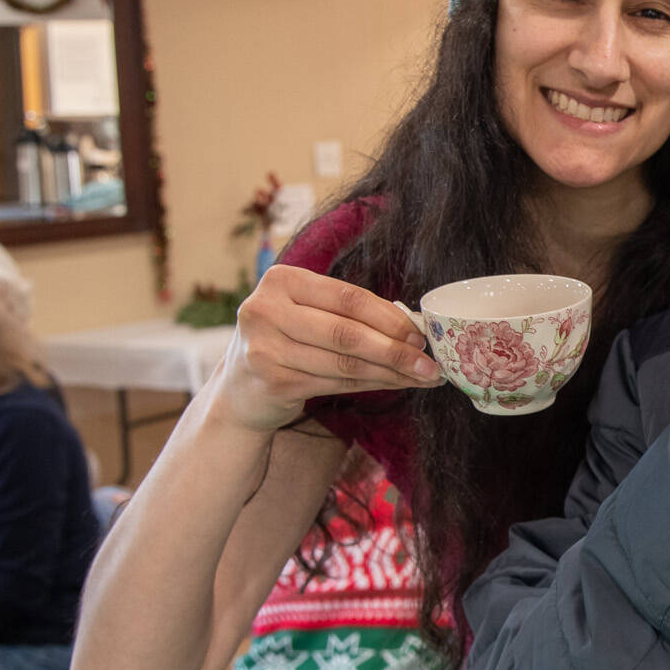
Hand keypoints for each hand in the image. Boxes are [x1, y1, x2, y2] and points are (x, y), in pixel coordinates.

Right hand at [213, 264, 440, 433]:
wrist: (240, 389)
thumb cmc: (287, 342)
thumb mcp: (306, 313)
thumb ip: (347, 312)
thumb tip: (412, 325)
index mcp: (282, 280)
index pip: (348, 297)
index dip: (389, 318)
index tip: (421, 334)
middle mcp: (267, 310)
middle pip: (347, 332)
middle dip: (396, 349)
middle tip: (429, 363)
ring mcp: (266, 348)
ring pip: (345, 362)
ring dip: (390, 372)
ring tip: (421, 377)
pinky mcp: (274, 382)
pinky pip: (336, 383)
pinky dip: (372, 385)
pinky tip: (395, 385)